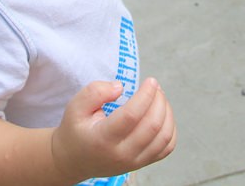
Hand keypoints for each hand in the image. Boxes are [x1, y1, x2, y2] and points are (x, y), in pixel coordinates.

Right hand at [52, 78, 175, 180]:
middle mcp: (121, 154)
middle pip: (152, 126)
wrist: (74, 160)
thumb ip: (95, 92)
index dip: (146, 95)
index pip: (132, 116)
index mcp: (103, 139)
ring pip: (164, 137)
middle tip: (154, 86)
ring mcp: (134, 162)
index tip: (151, 80)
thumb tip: (120, 87)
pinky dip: (170, 128)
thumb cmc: (76, 130)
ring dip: (167, 112)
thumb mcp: (75, 106)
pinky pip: (166, 148)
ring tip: (159, 97)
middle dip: (159, 100)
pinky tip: (162, 114)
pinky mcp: (142, 164)